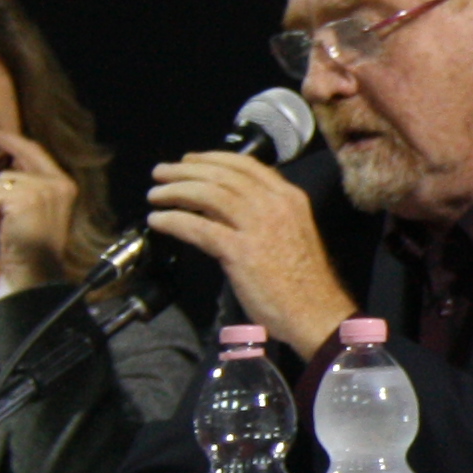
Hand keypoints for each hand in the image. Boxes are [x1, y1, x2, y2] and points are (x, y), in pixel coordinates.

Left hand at [0, 122, 81, 291]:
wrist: (37, 274)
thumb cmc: (30, 248)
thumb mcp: (35, 211)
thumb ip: (27, 187)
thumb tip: (4, 168)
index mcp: (64, 186)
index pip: (34, 152)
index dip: (10, 139)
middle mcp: (58, 183)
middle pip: (15, 162)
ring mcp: (43, 189)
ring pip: (0, 182)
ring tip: (8, 226)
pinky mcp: (25, 198)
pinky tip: (4, 229)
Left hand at [145, 149, 355, 355]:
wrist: (316, 314)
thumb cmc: (304, 282)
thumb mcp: (289, 233)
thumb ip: (260, 216)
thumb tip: (219, 207)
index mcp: (289, 198)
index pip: (245, 165)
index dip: (212, 158)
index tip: (189, 160)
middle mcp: (274, 204)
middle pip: (222, 175)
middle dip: (185, 170)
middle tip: (161, 172)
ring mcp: (258, 226)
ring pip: (208, 194)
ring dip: (176, 190)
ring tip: (155, 194)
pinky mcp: (241, 252)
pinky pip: (199, 228)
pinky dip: (174, 220)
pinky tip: (159, 221)